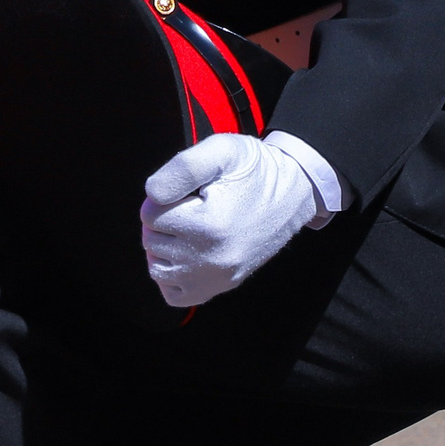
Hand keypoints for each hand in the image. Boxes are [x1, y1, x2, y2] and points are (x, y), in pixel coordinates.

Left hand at [139, 133, 321, 308]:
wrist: (295, 191)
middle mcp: (213, 259)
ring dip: (162, 247)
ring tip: (186, 227)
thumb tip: (152, 195)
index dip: (163, 197)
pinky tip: (185, 253)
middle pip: (151, 241)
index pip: (149, 215)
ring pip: (158, 268)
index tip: (188, 191)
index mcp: (209, 224)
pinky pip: (175, 294)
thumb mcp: (222, 150)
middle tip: (189, 206)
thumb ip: (183, 168)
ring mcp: (218, 278)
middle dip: (162, 220)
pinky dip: (171, 276)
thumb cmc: (256, 167)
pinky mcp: (223, 286)